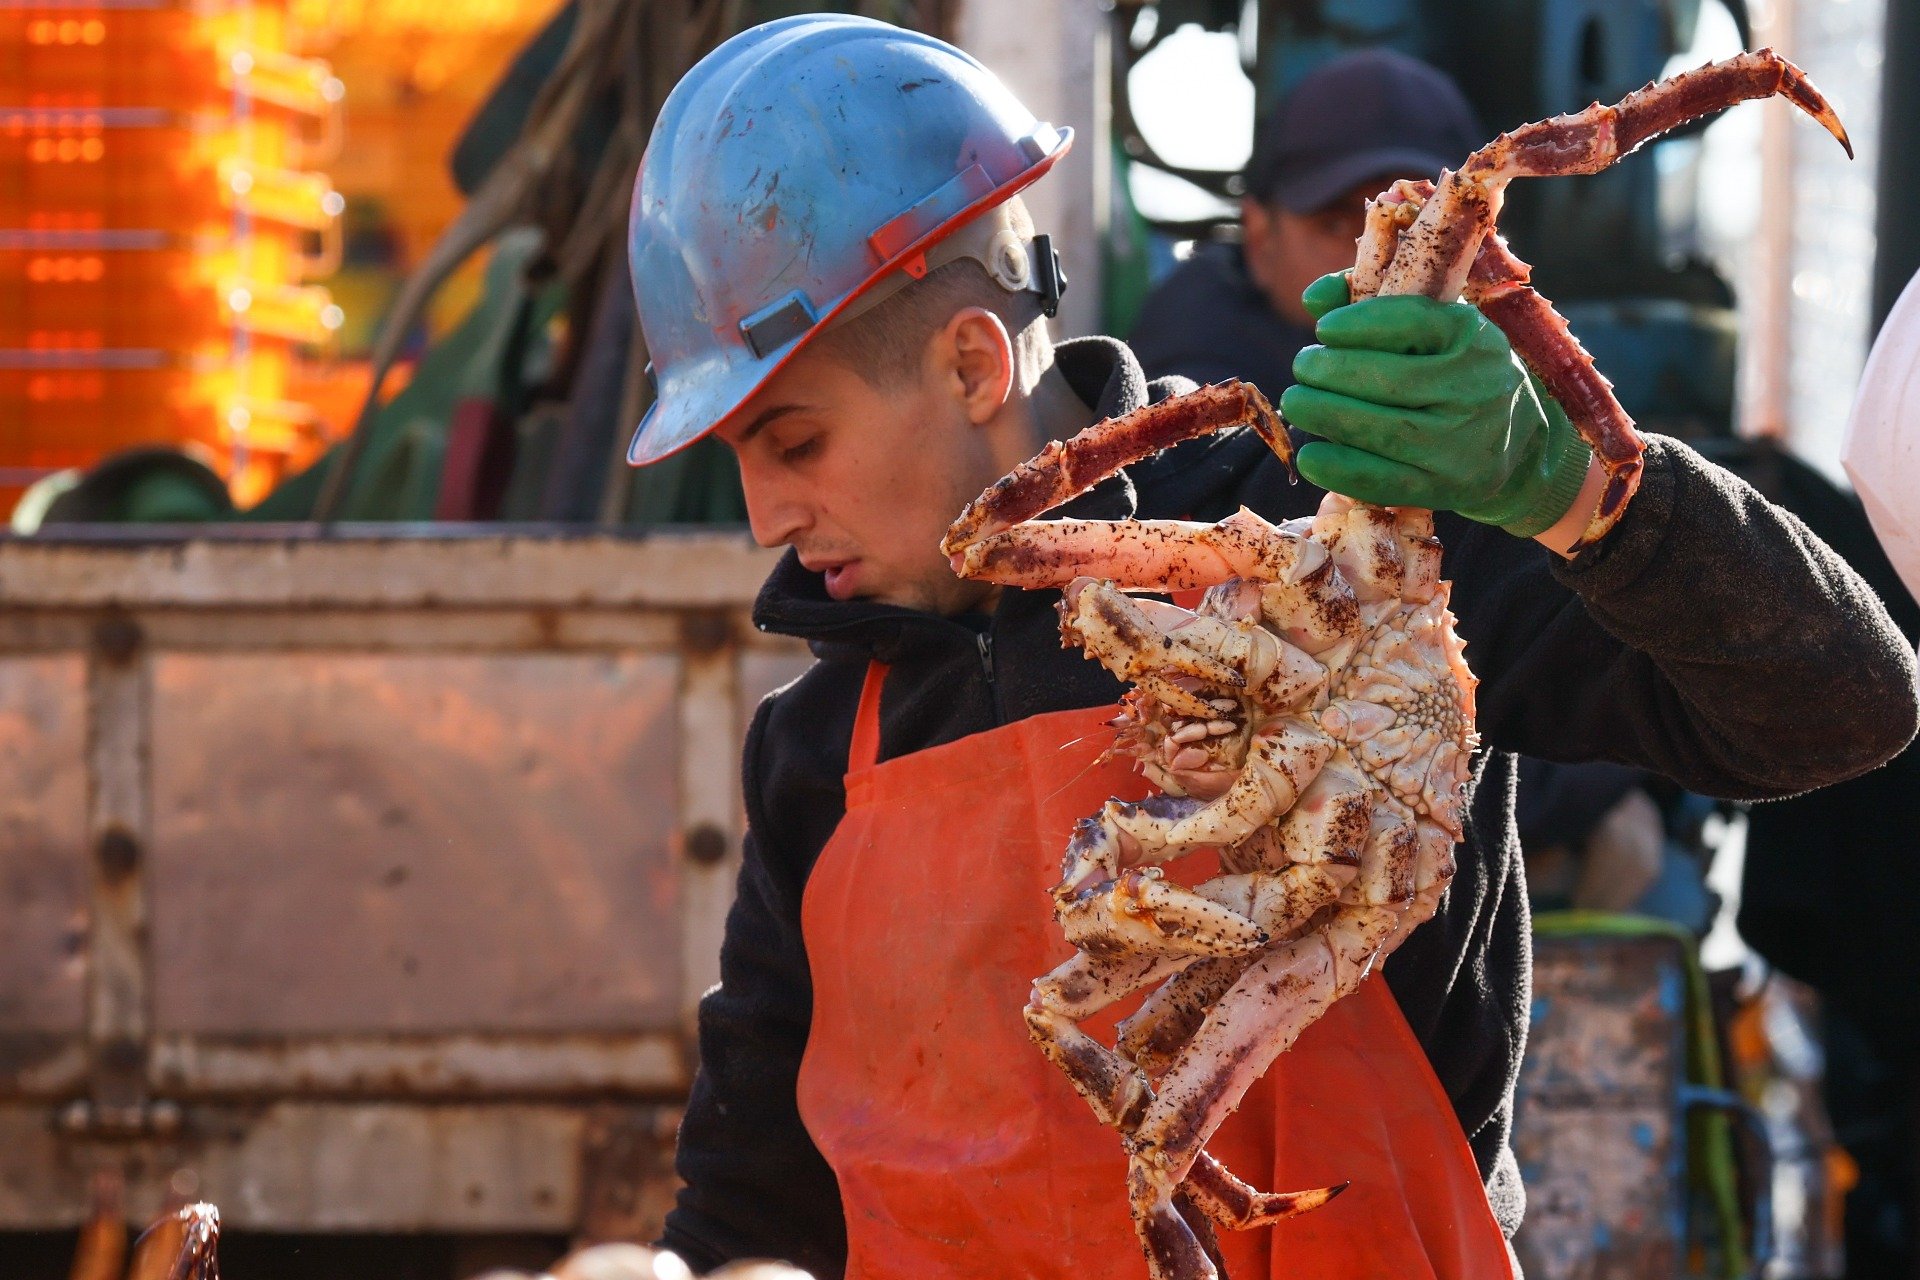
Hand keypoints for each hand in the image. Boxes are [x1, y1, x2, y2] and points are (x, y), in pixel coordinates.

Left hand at [1281, 273, 1592, 539]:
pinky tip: (1310, 455)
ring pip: (1382, 430)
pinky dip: (1338, 468)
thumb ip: (1372, 301)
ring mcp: (1462, 443)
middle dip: (1330, 372)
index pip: (1411, 322)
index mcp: (1473, 338)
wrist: (1517, 445)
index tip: (1324, 330)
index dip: (1359, 325)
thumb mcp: (1432, 328)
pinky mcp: (1445, 487)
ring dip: (1326, 415)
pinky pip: (1383, 480)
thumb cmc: (1454, 372)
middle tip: (1302, 367)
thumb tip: (1312, 297)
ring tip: (1297, 403)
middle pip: (1389, 380)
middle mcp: (1474, 389)